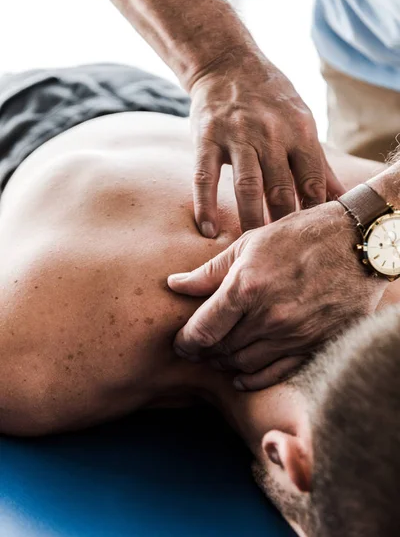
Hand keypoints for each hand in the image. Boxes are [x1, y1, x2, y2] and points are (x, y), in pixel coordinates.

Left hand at [168, 202, 385, 389]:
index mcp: (247, 287)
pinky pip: (276, 373)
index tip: (180, 342)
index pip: (203, 329)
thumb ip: (210, 271)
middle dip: (203, 351)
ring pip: (244, 364)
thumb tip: (174, 285)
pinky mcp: (315, 345)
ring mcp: (294, 335)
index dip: (185, 341)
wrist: (357, 243)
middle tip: (196, 348)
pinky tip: (241, 377)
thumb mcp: (250, 243)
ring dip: (224, 364)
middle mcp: (269, 317)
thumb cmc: (300, 235)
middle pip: (221, 349)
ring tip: (216, 356)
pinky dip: (253, 379)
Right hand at [189, 50, 343, 236]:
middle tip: (281, 250)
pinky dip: (205, 205)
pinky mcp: (206, 138)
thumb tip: (339, 199)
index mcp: (299, 132)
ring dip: (250, 219)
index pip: (311, 181)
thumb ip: (317, 163)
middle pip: (281, 189)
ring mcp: (236, 135)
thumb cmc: (270, 99)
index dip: (313, 212)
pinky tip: (207, 230)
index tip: (310, 237)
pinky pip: (204, 177)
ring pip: (247, 187)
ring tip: (250, 246)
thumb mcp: (301, 122)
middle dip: (282, 222)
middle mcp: (270, 134)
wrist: (227, 63)